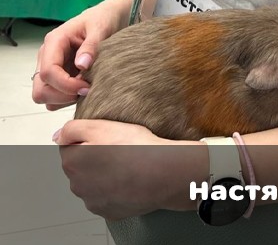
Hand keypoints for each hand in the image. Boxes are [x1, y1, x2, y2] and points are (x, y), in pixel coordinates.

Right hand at [32, 0, 128, 109]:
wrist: (108, 16)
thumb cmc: (103, 19)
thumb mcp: (100, 28)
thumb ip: (91, 46)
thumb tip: (81, 65)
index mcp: (54, 42)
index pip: (48, 72)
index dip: (66, 85)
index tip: (86, 87)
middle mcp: (48, 56)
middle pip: (40, 90)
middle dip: (62, 96)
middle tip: (86, 91)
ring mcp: (52, 66)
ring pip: (45, 96)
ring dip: (64, 99)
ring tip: (86, 88)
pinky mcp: (59, 75)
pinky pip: (55, 96)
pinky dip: (67, 99)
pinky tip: (83, 88)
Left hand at [54, 120, 169, 219]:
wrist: (160, 173)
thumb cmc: (135, 148)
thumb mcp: (101, 126)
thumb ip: (72, 129)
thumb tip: (57, 136)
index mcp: (73, 162)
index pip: (69, 145)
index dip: (88, 137)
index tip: (105, 136)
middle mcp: (78, 185)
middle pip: (81, 165)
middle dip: (94, 156)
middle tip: (118, 147)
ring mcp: (93, 201)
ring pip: (93, 182)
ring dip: (104, 173)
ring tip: (126, 162)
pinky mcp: (109, 211)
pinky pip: (107, 196)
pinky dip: (115, 188)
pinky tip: (129, 177)